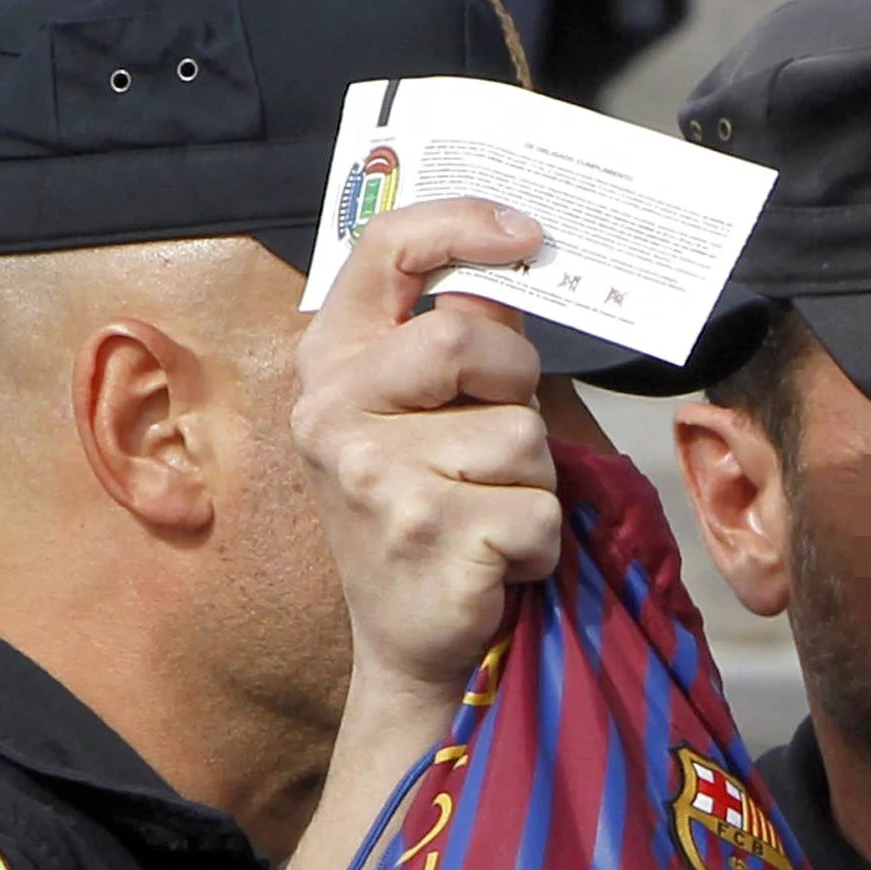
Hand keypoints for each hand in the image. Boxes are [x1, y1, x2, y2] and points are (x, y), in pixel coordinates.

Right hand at [294, 198, 561, 705]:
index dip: (460, 225)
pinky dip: (540, 543)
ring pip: (521, 433)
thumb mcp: (423, 418)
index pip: (384, 250)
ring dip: (534, 481)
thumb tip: (513, 275)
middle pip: (468, 336)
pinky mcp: (426, 532)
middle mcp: (333, 410)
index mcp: (331, 362)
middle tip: (503, 443)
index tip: (526, 235)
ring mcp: (372, 474)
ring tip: (489, 515)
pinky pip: (537, 508)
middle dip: (518, 388)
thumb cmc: (432, 515)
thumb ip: (454, 345)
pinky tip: (495, 562)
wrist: (410, 644)